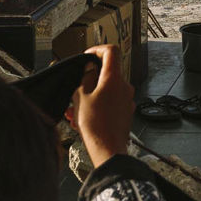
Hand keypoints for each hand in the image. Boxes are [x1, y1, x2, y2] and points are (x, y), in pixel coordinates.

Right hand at [71, 45, 129, 167]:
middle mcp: (124, 87)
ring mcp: (127, 100)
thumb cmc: (95, 125)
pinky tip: (83, 118)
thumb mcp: (81, 97)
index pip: (111, 51)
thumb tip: (89, 68)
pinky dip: (97, 106)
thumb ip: (84, 78)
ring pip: (106, 90)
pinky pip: (110, 103)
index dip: (97, 50)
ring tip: (74, 110)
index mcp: (114, 79)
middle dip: (88, 80)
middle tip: (75, 90)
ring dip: (89, 96)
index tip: (86, 57)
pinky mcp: (125, 112)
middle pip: (107, 73)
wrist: (108, 150)